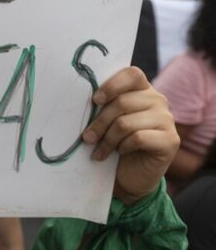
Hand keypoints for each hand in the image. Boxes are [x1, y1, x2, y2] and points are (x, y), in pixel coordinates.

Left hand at [81, 66, 178, 203]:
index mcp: (142, 90)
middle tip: (87, 138)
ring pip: (126, 123)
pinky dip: (123, 147)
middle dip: (99, 123)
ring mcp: (167, 120)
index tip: (94, 101)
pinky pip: (138, 138)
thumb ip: (102, 106)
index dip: (111, 85)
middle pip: (122, 102)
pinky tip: (120, 152)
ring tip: (99, 150)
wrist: (131, 174)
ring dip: (107, 139)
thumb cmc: (115, 143)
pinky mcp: (170, 140)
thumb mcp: (107, 121)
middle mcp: (158, 101)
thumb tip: (78, 99)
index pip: (131, 74)